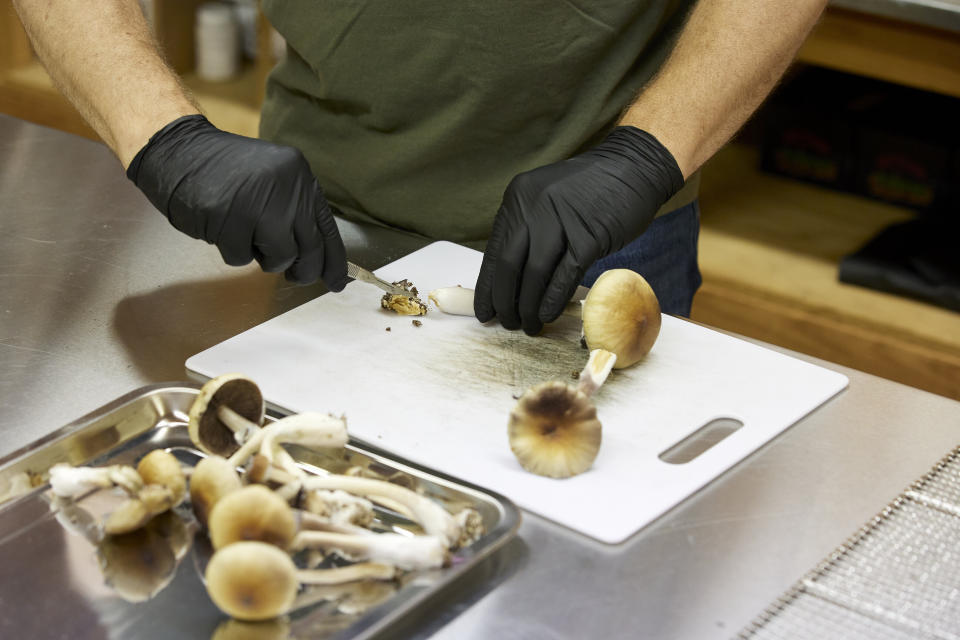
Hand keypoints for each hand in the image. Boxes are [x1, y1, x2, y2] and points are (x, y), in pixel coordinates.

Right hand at [126, 115, 346, 287]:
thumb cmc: (226, 172)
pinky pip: (241, 258)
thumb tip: (315, 258)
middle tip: (296, 277)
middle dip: (304, 270)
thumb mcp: (272, 180)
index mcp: (299, 176)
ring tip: (247, 234)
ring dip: (264, 258)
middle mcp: (285, 188)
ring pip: (279, 257)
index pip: (325, 227)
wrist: (180, 151)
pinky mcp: (229, 219)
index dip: (333, 260)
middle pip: (308, 247)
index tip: (338, 282)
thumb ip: (294, 212)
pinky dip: (233, 251)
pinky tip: (223, 228)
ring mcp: (258, 203)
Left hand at [474, 126, 683, 334]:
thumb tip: (510, 282)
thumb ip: (527, 232)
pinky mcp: (589, 236)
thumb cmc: (589, 191)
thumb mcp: (546, 201)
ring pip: (534, 275)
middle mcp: (533, 207)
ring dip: (529, 307)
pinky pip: (564, 276)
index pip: (494, 252)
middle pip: (509, 266)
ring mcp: (561, 220)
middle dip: (505, 302)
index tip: (485, 312)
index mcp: (518, 199)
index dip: (487, 288)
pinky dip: (552, 300)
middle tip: (509, 324)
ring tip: (530, 325)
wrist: (633, 167)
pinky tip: (548, 314)